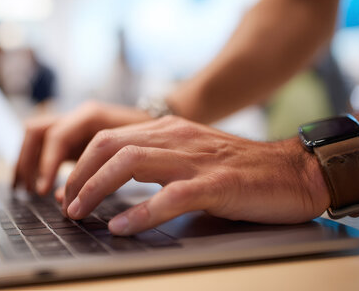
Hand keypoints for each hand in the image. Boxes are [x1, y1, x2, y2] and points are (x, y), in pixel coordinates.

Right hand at [14, 101, 151, 193]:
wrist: (161, 124)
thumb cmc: (154, 142)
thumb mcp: (137, 155)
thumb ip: (106, 174)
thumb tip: (69, 200)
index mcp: (92, 116)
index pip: (57, 137)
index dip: (47, 164)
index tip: (44, 191)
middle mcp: (77, 115)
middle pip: (36, 131)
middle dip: (29, 162)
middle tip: (30, 192)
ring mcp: (73, 123)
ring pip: (34, 134)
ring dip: (25, 161)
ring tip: (24, 190)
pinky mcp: (72, 136)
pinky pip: (42, 143)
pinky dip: (33, 162)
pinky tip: (34, 185)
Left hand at [61, 115, 330, 234]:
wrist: (292, 171)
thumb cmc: (238, 169)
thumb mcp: (189, 154)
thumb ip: (155, 160)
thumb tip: (115, 182)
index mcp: (167, 130)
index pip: (109, 138)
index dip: (80, 163)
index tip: (67, 189)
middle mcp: (175, 137)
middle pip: (110, 145)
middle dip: (79, 174)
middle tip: (66, 203)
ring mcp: (195, 159)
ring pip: (131, 162)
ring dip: (97, 188)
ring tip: (79, 213)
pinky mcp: (216, 183)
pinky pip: (170, 196)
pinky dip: (141, 212)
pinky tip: (122, 227)